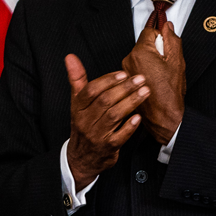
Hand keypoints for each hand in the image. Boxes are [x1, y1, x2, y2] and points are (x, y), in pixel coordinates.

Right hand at [65, 54, 147, 188]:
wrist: (82, 157)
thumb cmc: (83, 125)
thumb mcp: (77, 103)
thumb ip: (77, 79)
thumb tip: (71, 57)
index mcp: (78, 108)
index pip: (91, 91)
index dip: (107, 81)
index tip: (123, 74)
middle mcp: (85, 121)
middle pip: (104, 101)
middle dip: (124, 88)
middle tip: (140, 79)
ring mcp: (96, 135)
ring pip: (114, 116)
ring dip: (131, 102)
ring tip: (145, 92)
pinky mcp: (108, 147)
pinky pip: (119, 136)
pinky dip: (129, 127)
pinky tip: (138, 117)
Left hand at [120, 13, 184, 141]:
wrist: (163, 118)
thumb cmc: (170, 94)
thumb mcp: (177, 62)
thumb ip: (172, 40)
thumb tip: (168, 26)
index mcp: (140, 52)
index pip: (149, 32)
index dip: (160, 38)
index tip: (166, 48)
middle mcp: (128, 60)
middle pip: (143, 45)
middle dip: (155, 51)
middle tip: (164, 66)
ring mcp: (125, 72)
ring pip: (139, 57)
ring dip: (149, 62)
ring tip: (159, 77)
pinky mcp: (125, 82)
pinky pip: (135, 69)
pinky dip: (143, 72)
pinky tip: (152, 83)